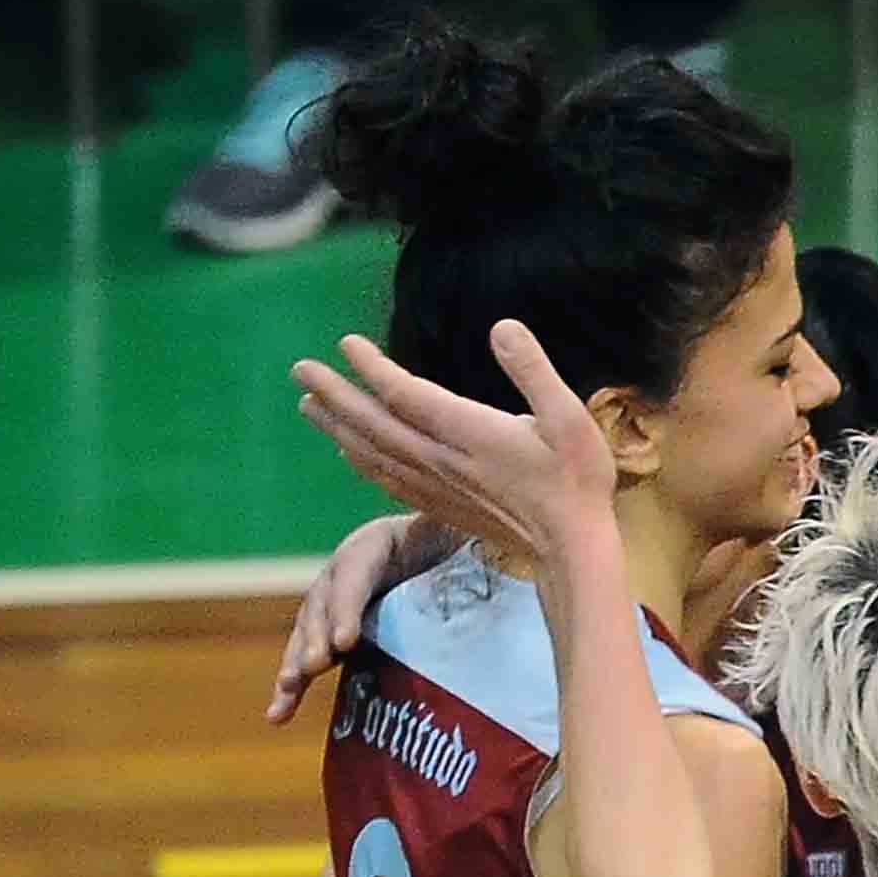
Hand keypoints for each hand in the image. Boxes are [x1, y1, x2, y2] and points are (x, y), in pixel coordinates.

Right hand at [265, 513, 457, 726]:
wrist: (444, 552)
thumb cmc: (460, 546)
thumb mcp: (463, 538)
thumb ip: (468, 548)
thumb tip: (502, 555)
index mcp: (378, 542)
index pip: (355, 572)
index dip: (347, 607)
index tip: (345, 642)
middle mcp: (346, 571)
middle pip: (324, 604)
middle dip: (317, 637)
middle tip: (316, 665)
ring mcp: (335, 603)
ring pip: (308, 633)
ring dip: (296, 664)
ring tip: (288, 690)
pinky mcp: (335, 634)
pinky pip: (310, 658)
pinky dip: (293, 687)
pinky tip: (278, 715)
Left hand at [293, 322, 620, 580]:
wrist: (572, 549)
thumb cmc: (577, 480)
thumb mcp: (570, 417)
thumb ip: (534, 370)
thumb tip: (502, 327)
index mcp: (468, 432)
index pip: (405, 394)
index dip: (372, 368)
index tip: (346, 344)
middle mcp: (442, 460)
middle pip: (374, 424)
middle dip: (334, 394)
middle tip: (300, 369)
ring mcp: (437, 487)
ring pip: (372, 453)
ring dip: (337, 427)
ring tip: (308, 405)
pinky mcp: (440, 506)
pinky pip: (386, 481)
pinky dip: (360, 462)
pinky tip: (347, 453)